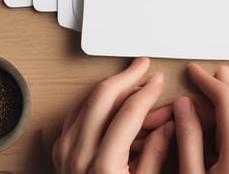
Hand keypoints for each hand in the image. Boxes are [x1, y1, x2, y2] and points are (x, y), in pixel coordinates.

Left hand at [52, 57, 174, 173]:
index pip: (129, 112)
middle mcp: (80, 156)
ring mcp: (66, 152)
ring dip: (110, 87)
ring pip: (86, 101)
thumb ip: (155, 154)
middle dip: (126, 76)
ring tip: (129, 79)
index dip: (147, 91)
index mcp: (104, 166)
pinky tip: (108, 98)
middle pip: (102, 98)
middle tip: (142, 65)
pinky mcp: (59, 152)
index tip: (158, 80)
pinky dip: (93, 102)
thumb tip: (169, 123)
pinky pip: (75, 115)